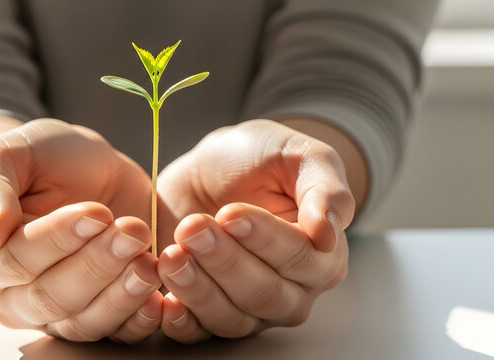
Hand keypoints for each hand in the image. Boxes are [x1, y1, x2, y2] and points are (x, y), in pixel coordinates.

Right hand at [0, 119, 161, 342]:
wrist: (88, 167)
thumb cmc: (44, 159)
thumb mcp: (10, 154)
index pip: (17, 260)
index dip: (58, 240)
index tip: (97, 213)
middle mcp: (14, 295)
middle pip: (52, 297)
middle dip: (97, 266)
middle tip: (133, 232)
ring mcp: (57, 312)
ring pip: (85, 322)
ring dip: (122, 296)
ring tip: (149, 262)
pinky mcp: (98, 314)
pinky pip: (116, 333)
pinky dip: (138, 321)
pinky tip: (158, 299)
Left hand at [156, 119, 354, 342]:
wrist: (208, 169)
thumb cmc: (257, 159)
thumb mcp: (298, 154)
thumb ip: (325, 188)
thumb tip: (329, 234)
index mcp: (322, 255)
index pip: (300, 259)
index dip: (264, 239)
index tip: (230, 213)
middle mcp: (292, 290)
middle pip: (265, 294)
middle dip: (225, 262)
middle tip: (192, 228)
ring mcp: (250, 308)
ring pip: (231, 318)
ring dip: (198, 289)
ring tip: (172, 253)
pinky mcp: (209, 313)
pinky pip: (199, 334)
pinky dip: (181, 322)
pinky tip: (164, 302)